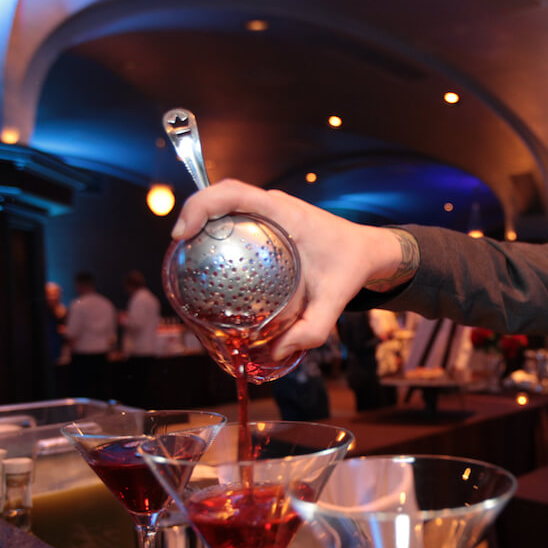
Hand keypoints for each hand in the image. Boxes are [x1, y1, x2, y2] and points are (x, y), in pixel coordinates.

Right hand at [171, 179, 409, 360]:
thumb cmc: (351, 267)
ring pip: (227, 203)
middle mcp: (275, 205)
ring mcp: (271, 210)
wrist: (369, 251)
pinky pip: (237, 215)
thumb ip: (311, 330)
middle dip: (193, 212)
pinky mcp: (270, 220)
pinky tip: (209, 256)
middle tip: (178, 247)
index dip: (201, 205)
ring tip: (186, 252)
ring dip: (202, 219)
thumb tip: (275, 354)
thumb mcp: (335, 301)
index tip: (184, 232)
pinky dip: (218, 228)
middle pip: (222, 195)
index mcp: (286, 213)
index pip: (233, 193)